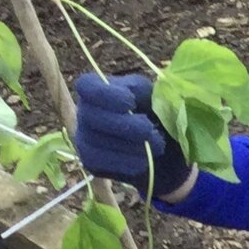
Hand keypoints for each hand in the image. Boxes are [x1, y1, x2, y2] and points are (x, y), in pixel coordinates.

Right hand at [73, 72, 193, 198]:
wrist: (164, 152)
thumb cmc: (157, 116)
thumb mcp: (154, 96)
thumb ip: (144, 90)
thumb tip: (140, 91)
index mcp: (97, 89)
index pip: (86, 85)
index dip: (106, 95)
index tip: (130, 102)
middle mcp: (84, 112)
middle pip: (91, 116)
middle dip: (124, 125)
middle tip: (149, 129)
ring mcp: (84, 138)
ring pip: (97, 142)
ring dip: (131, 146)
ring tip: (155, 146)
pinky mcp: (90, 162)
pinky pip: (103, 163)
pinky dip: (128, 162)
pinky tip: (144, 160)